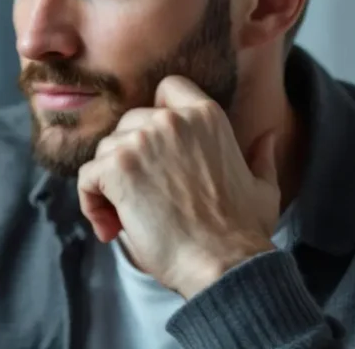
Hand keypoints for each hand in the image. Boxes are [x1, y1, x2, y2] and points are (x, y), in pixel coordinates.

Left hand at [77, 75, 280, 298]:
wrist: (224, 265)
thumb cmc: (242, 233)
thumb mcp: (263, 188)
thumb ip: (260, 157)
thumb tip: (268, 136)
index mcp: (206, 116)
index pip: (167, 89)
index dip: (154, 114)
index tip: (155, 150)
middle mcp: (171, 121)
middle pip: (128, 125)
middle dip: (128, 159)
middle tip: (139, 198)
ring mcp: (141, 142)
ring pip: (105, 152)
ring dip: (107, 184)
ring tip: (124, 219)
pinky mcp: (117, 168)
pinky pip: (87, 178)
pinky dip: (90, 203)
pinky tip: (109, 228)